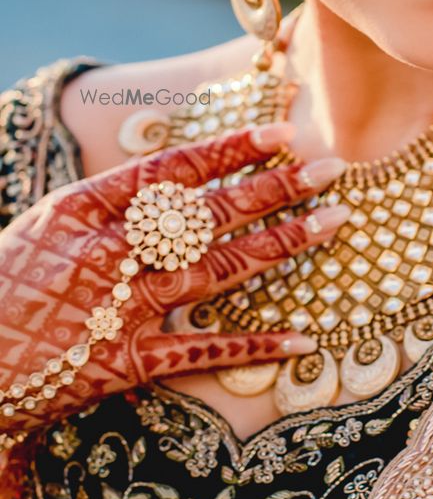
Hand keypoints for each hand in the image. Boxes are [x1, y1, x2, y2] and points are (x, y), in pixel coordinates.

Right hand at [0, 121, 346, 448]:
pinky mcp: (124, 365)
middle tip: (332, 168)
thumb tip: (179, 176)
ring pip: (217, 271)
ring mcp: (119, 310)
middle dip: (276, 188)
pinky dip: (254, 347)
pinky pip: (201, 354)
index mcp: (83, 209)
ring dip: (280, 244)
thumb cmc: (6, 285)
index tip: (281, 133)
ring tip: (333, 221)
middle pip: (208, 214)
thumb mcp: (48, 225)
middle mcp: (107, 253)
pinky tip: (301, 338)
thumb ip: (112, 201)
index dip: (231, 150)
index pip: (171, 169)